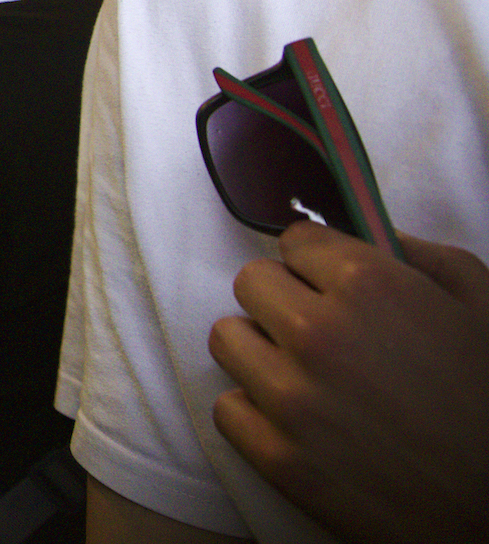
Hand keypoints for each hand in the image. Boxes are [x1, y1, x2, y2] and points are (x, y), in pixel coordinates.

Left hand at [208, 222, 488, 543]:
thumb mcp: (482, 307)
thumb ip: (424, 257)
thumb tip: (369, 233)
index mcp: (370, 286)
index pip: (295, 240)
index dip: (316, 263)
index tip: (330, 284)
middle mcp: (319, 334)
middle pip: (251, 282)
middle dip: (284, 299)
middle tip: (319, 329)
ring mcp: (293, 398)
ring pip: (228, 338)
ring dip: (262, 351)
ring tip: (307, 374)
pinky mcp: (279, 457)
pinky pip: (227, 407)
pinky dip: (256, 411)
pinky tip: (299, 419)